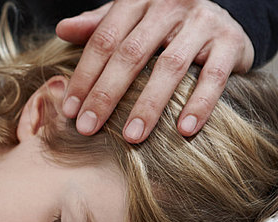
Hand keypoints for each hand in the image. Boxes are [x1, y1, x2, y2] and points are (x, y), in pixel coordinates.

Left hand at [56, 0, 253, 142]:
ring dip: (149, 105)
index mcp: (138, 1)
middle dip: (106, 95)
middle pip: (131, 54)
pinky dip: (199, 103)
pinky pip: (214, 75)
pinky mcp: (231, 41)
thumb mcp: (129, 20)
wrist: (220, 15)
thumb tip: (62, 29)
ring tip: (132, 136)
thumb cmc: (162, 23)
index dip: (84, 76)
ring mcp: (202, 22)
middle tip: (88, 128)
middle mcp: (169, 7)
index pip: (104, 40)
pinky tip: (184, 129)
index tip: (70, 110)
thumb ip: (97, 26)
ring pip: (170, 66)